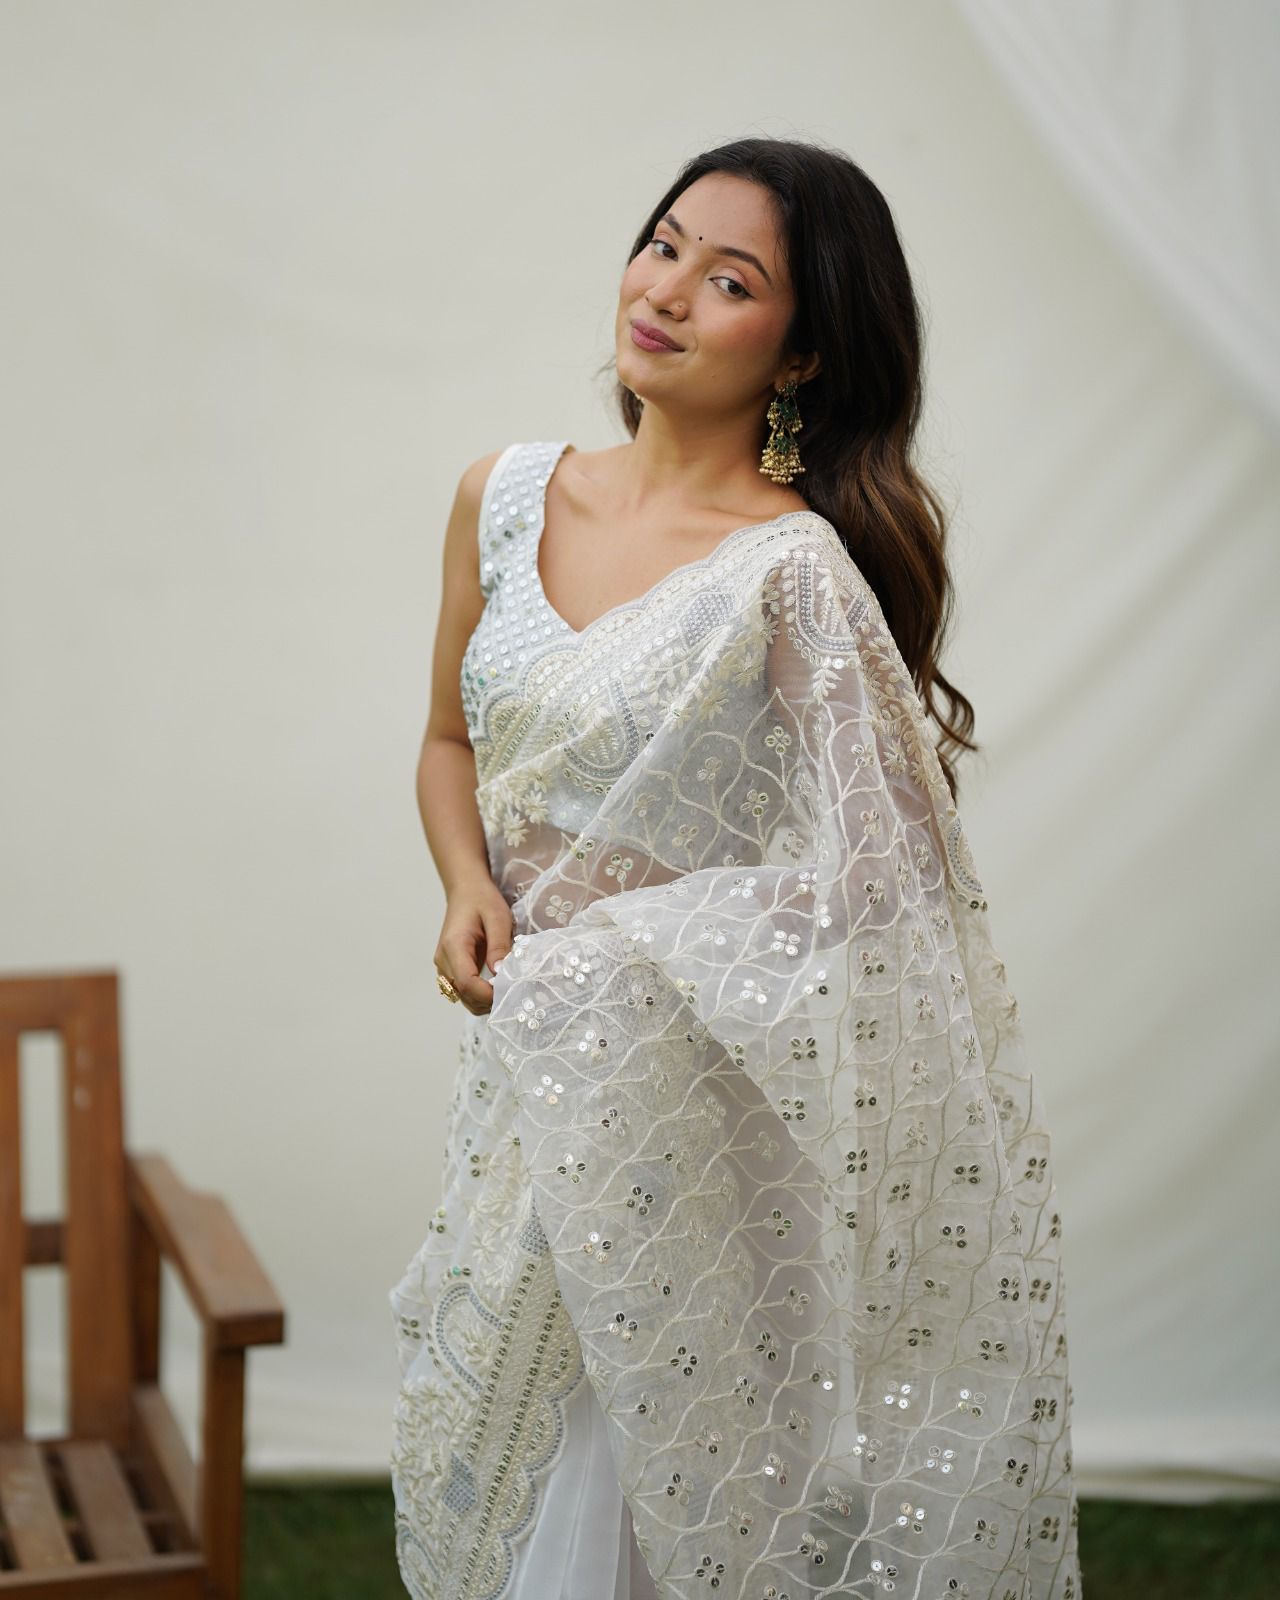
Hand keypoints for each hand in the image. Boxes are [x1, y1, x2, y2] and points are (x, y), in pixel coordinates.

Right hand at [434, 875, 514, 1014]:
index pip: (466, 983)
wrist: (466, 890)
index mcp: (454, 946)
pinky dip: (478, 994)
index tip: (510, 991)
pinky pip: (462, 990)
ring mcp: (443, 966)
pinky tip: (495, 984)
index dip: (488, 994)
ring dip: (483, 1000)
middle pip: (463, 995)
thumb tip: (501, 973)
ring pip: (461, 997)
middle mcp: (443, 960)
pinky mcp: (449, 968)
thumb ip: (499, 945)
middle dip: (488, 1000)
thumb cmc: (482, 900)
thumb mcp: (498, 917)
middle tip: (512, 991)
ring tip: (505, 987)